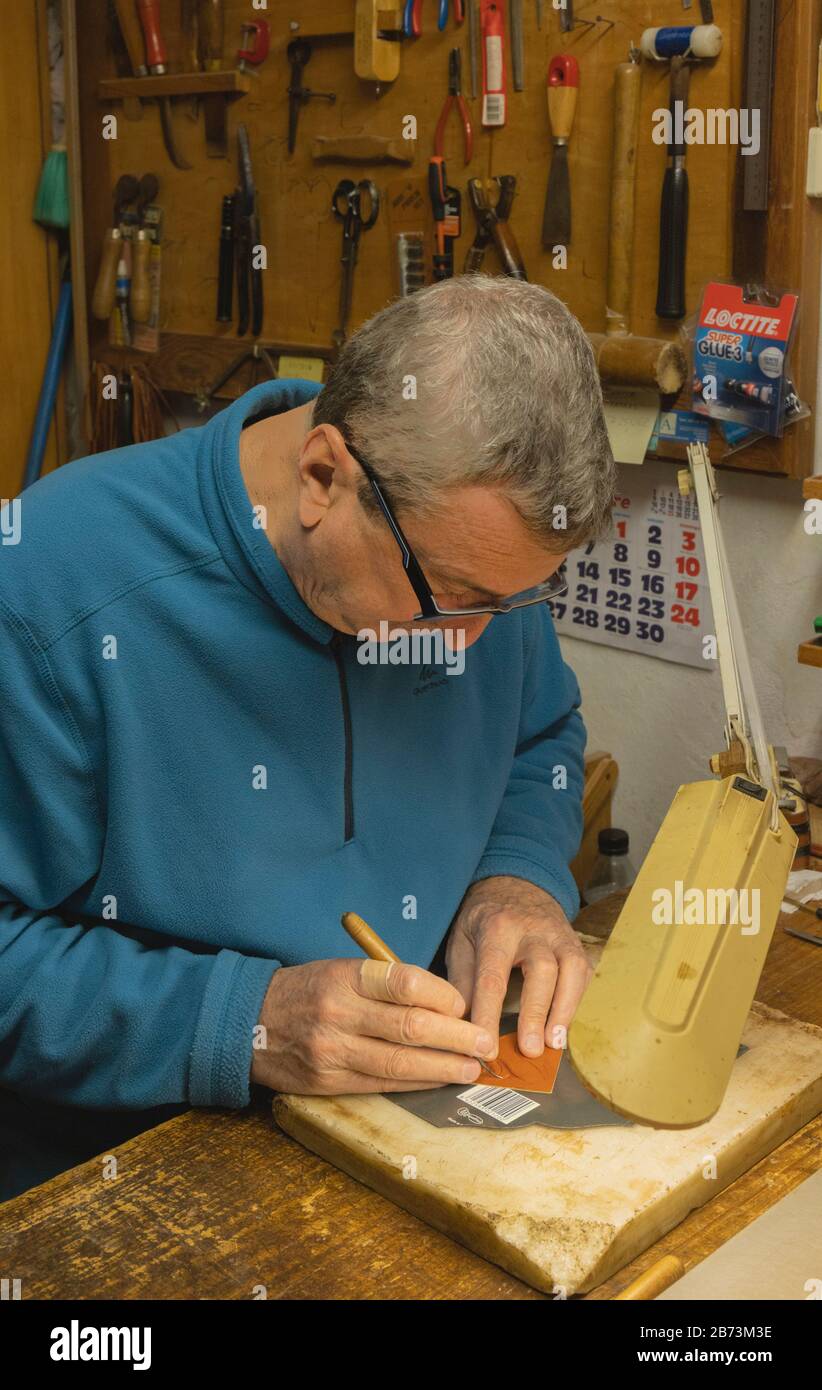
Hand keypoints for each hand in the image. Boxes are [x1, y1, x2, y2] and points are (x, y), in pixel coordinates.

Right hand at [251, 958, 496, 1093]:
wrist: (250, 1021)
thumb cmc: (309, 990)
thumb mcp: (340, 970)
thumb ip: (386, 984)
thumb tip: (444, 1002)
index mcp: (345, 976)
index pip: (404, 983)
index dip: (442, 995)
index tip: (464, 1004)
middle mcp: (338, 1013)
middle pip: (409, 1026)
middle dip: (455, 1037)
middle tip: (484, 1043)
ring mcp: (332, 1051)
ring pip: (399, 1062)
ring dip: (442, 1067)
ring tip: (471, 1068)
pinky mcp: (328, 1082)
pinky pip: (382, 1084)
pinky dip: (415, 1083)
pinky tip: (438, 1079)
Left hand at [446, 876, 591, 1059]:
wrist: (515, 883)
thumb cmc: (483, 918)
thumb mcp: (461, 939)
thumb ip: (462, 980)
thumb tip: (460, 1025)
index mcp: (496, 928)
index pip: (492, 977)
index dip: (490, 1015)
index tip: (487, 1049)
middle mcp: (532, 929)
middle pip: (541, 969)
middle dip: (537, 1011)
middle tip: (530, 1049)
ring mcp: (559, 935)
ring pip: (572, 969)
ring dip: (565, 1009)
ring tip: (555, 1043)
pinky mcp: (575, 944)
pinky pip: (583, 973)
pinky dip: (577, 1001)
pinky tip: (565, 1026)